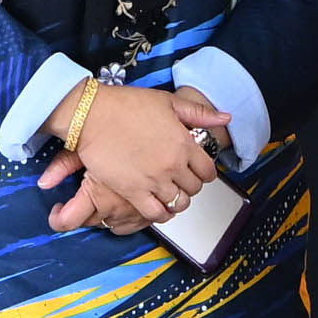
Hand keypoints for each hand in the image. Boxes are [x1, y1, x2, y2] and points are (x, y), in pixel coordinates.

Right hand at [44, 79, 225, 233]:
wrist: (92, 115)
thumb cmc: (127, 105)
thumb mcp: (168, 102)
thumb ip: (198, 113)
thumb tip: (225, 117)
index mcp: (184, 143)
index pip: (208, 170)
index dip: (205, 173)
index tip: (198, 172)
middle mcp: (173, 164)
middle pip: (194, 188)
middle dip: (191, 186)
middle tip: (182, 182)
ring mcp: (154, 180)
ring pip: (178, 203)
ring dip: (177, 201)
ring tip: (170, 195)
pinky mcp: (133, 191)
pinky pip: (155, 213)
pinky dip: (161, 214)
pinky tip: (158, 208)